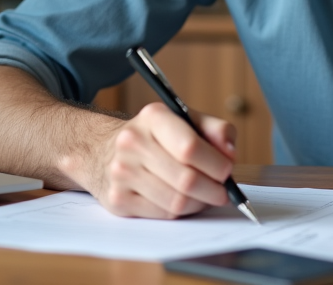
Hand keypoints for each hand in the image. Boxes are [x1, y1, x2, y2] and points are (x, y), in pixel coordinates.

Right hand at [59, 101, 236, 218]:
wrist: (103, 150)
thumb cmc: (156, 136)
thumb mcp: (185, 120)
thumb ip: (215, 129)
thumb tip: (229, 153)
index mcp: (153, 117)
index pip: (190, 147)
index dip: (216, 164)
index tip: (227, 171)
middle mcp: (132, 142)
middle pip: (186, 179)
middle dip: (213, 190)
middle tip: (223, 192)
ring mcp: (121, 173)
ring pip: (176, 202)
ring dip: (199, 203)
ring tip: (205, 196)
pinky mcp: (117, 200)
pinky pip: (162, 214)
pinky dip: (180, 212)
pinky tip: (183, 201)